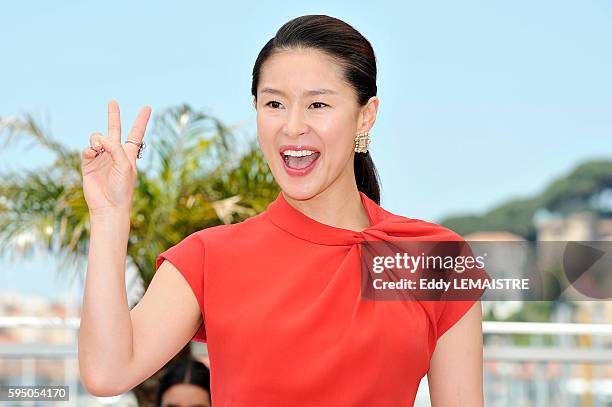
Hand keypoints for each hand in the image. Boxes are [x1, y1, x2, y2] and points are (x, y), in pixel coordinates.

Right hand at [81, 100, 151, 215]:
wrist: (108, 206)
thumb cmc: (122, 188)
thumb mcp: (124, 166)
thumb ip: (115, 149)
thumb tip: (100, 139)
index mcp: (129, 155)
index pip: (136, 134)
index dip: (141, 120)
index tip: (148, 107)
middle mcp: (115, 154)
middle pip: (114, 130)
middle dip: (113, 116)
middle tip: (113, 102)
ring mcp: (101, 158)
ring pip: (97, 138)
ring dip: (97, 139)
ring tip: (99, 147)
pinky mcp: (88, 164)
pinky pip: (87, 149)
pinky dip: (89, 148)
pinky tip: (92, 152)